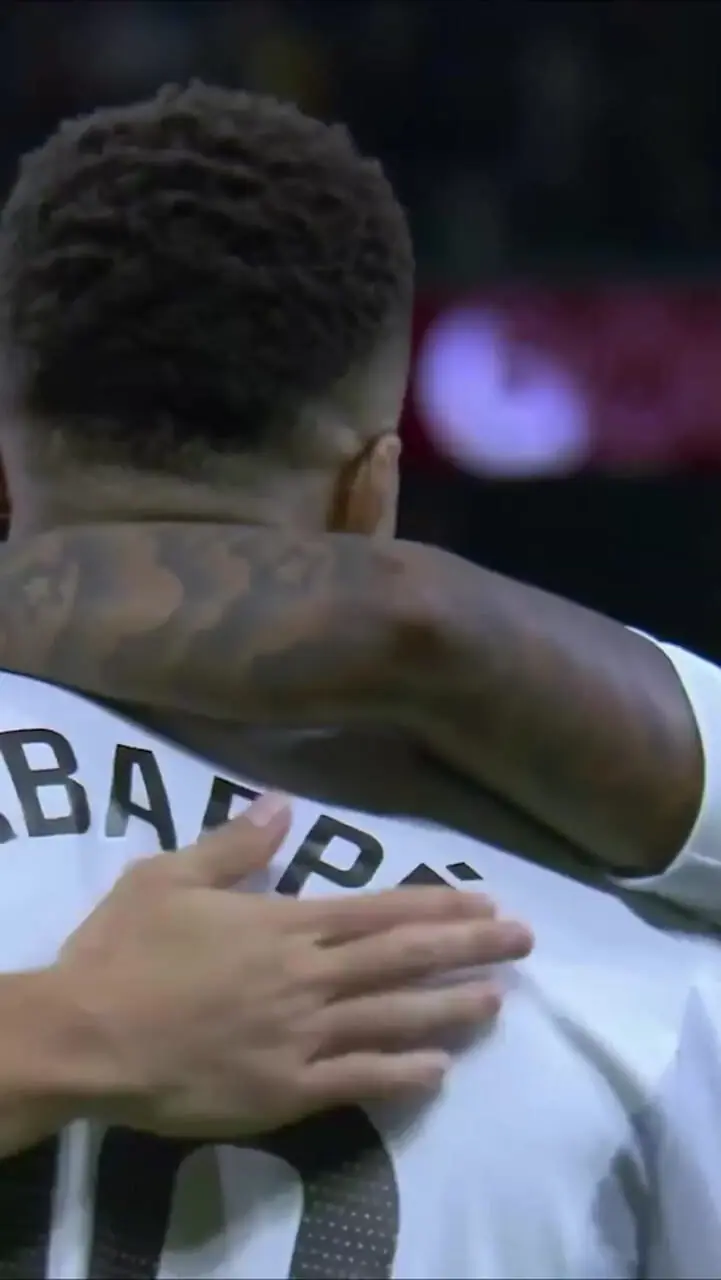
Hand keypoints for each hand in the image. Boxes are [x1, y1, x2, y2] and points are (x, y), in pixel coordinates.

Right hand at [55, 793, 531, 1137]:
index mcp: (285, 924)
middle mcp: (308, 976)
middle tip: (524, 940)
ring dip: (450, 1008)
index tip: (485, 903)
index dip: (437, 907)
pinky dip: (401, 1074)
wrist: (87, 1036)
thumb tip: (283, 803)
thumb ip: (233, 845)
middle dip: (469, 947)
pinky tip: (439, 1072)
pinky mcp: (285, 1090)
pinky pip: (356, 1080)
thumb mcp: (167, 877)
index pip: (379, 912)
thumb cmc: (124, 952)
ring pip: (393, 1018)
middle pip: (403, 959)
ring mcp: (302, 1036)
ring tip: (498, 999)